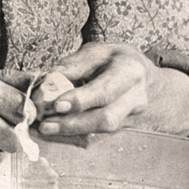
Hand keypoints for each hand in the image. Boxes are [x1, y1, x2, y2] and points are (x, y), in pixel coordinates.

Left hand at [30, 43, 158, 136]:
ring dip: (72, 133)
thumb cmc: (115, 60)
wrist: (141, 74)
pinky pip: (99, 137)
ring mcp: (132, 117)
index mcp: (130, 72)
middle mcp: (136, 98)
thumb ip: (74, 65)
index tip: (57, 105)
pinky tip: (57, 133)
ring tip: (47, 129)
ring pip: (102, 132)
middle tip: (46, 125)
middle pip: (107, 119)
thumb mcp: (96, 51)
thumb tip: (49, 81)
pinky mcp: (123, 129)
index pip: (106, 90)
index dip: (81, 100)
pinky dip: (75, 136)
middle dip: (74, 124)